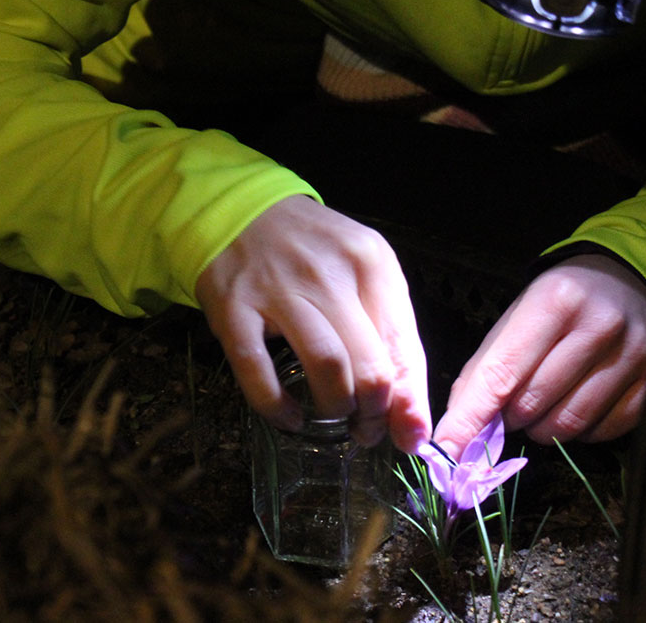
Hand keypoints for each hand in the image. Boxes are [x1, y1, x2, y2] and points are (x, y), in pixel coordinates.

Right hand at [195, 195, 431, 452]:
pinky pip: (259, 373)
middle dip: (374, 415)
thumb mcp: (362, 274)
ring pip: (327, 368)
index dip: (409, 405)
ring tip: (334, 417)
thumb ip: (391, 337)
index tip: (406, 435)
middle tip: (366, 428)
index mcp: (371, 263)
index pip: (405, 349)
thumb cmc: (311, 252)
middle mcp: (328, 274)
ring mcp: (278, 290)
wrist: (240, 210)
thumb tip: (411, 421)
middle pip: (371, 367)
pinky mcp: (234, 308)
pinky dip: (277, 408)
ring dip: (336, 409)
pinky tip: (289, 418)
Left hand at [433, 254, 645, 453]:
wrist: (628, 282)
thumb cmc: (563, 302)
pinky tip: (575, 405)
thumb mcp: (519, 315)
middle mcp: (599, 326)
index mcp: (555, 301)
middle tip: (510, 406)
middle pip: (533, 403)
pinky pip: (603, 432)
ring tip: (542, 405)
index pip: (502, 373)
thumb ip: (486, 366)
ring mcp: (633, 356)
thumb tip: (459, 424)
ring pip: (568, 424)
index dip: (470, 416)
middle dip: (510, 416)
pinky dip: (580, 431)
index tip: (446, 448)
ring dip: (542, 427)